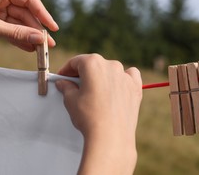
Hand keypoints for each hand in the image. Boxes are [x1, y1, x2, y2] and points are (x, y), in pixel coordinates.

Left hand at [0, 0, 58, 52]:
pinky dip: (20, 40)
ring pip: (20, 24)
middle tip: (47, 44)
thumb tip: (39, 39)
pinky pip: (12, 31)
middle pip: (26, 13)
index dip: (43, 13)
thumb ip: (16, 33)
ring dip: (29, 36)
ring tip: (41, 50)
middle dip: (36, 29)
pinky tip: (29, 49)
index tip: (52, 28)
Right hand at [55, 54, 141, 173]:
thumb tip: (63, 83)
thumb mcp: (71, 100)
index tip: (63, 77)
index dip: (67, 69)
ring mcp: (125, 76)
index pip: (76, 62)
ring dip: (102, 76)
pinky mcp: (135, 87)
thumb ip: (66, 87)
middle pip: (93, 64)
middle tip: (75, 85)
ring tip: (95, 90)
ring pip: (111, 69)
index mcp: (92, 64)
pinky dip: (122, 78)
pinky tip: (116, 87)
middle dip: (84, 73)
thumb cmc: (89, 117)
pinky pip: (129, 76)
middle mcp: (111, 65)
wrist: (111, 137)